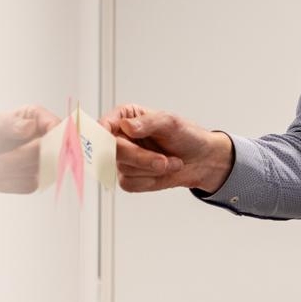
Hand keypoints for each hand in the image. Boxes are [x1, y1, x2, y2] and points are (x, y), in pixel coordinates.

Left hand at [0, 105, 60, 196]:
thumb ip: (10, 124)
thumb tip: (30, 127)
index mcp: (38, 119)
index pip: (58, 127)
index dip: (55, 138)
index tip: (40, 148)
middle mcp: (45, 139)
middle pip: (49, 152)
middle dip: (18, 159)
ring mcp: (42, 161)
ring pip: (38, 171)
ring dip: (7, 171)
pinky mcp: (35, 180)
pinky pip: (29, 185)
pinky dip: (8, 183)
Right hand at [101, 104, 233, 192]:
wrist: (201, 160)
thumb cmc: (186, 136)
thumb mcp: (171, 123)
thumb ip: (149, 122)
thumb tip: (127, 126)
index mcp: (125, 117)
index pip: (103, 124)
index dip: (99, 133)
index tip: (104, 137)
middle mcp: (119, 137)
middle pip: (111, 151)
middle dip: (140, 158)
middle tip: (163, 161)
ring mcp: (122, 159)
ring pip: (123, 169)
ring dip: (152, 169)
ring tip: (171, 162)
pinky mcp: (128, 177)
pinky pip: (129, 184)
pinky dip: (149, 181)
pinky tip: (163, 172)